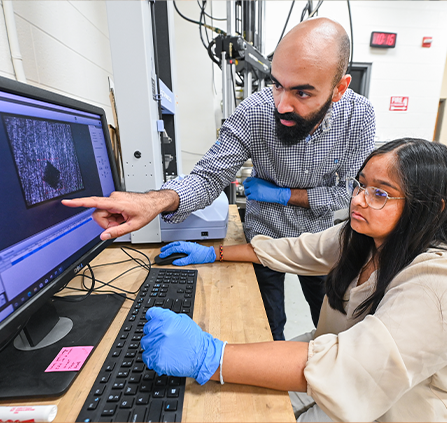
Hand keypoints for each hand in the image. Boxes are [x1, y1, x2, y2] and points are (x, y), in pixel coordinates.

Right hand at [61, 190, 178, 239]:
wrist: (153, 202)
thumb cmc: (146, 210)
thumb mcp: (133, 225)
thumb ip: (117, 231)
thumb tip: (103, 236)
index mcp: (116, 203)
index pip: (93, 202)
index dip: (78, 203)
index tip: (67, 202)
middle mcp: (113, 198)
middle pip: (98, 214)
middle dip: (106, 223)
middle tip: (119, 224)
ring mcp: (114, 198)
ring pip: (103, 213)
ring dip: (111, 220)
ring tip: (123, 219)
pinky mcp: (115, 199)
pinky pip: (108, 211)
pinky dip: (114, 216)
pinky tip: (123, 216)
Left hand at [141, 308, 223, 384]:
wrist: (201, 356)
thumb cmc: (194, 338)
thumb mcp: (184, 320)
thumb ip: (169, 317)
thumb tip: (158, 317)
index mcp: (167, 320)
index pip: (151, 314)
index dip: (153, 318)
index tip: (153, 321)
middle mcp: (161, 331)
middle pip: (147, 329)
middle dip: (153, 332)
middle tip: (161, 337)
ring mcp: (158, 345)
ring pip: (145, 343)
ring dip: (152, 344)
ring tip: (162, 347)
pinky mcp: (157, 359)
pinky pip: (147, 356)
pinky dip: (152, 357)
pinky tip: (160, 355)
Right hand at [159, 241, 215, 265]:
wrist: (209, 253)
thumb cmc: (202, 255)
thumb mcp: (191, 260)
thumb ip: (182, 261)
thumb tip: (175, 262)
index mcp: (185, 247)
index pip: (173, 249)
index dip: (166, 252)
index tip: (162, 255)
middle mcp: (185, 244)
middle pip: (173, 244)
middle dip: (166, 247)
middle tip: (161, 251)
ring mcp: (187, 244)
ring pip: (176, 243)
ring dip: (170, 246)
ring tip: (166, 249)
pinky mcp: (189, 245)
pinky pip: (179, 244)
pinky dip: (174, 245)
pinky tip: (174, 248)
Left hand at [243, 177, 290, 205]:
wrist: (276, 193)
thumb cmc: (272, 187)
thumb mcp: (264, 181)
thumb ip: (257, 182)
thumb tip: (252, 184)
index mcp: (256, 180)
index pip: (247, 180)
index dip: (246, 183)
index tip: (247, 185)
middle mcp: (254, 184)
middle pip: (245, 186)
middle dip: (247, 189)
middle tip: (249, 191)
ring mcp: (254, 190)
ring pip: (246, 192)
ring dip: (248, 194)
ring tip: (251, 195)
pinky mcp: (255, 196)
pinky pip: (249, 197)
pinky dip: (250, 198)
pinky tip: (253, 198)